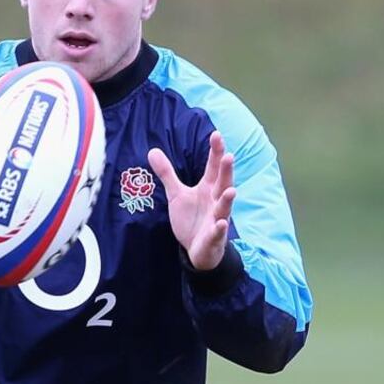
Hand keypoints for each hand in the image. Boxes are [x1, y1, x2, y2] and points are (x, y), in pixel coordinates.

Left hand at [148, 131, 236, 270]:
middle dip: (226, 171)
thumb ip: (167, 173)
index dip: (215, 151)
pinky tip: (220, 223)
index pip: (213, 167)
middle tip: (228, 155)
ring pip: (224, 207)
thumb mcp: (176, 194)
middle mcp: (216, 200)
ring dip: (228, 200)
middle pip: (223, 183)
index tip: (216, 134)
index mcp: (208, 188)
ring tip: (231, 190)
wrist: (198, 249)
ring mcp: (217, 219)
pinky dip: (219, 228)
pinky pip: (217, 232)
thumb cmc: (192, 218)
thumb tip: (152, 150)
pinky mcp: (214, 237)